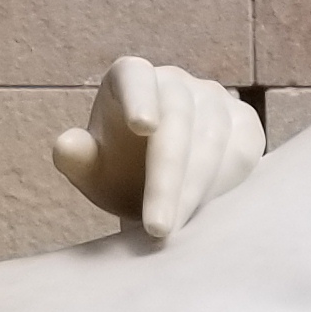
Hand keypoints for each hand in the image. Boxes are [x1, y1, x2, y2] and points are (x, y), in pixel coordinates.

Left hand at [52, 57, 263, 240]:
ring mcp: (215, 98)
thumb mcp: (94, 172)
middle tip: (158, 229)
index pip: (136, 78)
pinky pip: (241, 153)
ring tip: (176, 233)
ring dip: (195, 190)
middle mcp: (175, 81)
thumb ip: (77, 158)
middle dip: (168, 178)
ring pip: (212, 139)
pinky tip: (208, 217)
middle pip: (177, 120)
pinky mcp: (244, 124)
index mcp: (131, 78)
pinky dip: (225, 186)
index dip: (140, 99)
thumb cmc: (120, 174)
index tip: (143, 126)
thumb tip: (66, 146)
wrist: (164, 187)